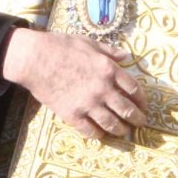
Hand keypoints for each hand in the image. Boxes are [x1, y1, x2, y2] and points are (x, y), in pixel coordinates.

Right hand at [0, 28, 145, 141]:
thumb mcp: (88, 42)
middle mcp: (102, 89)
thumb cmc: (60, 46)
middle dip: (137, 118)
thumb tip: (125, 56)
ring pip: (111, 124)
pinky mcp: (72, 115)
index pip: (134, 89)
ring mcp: (88, 104)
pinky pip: (90, 131)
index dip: (142, 99)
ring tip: (124, 132)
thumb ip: (109, 51)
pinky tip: (101, 134)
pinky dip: (98, 134)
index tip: (143, 105)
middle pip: (127, 109)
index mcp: (108, 69)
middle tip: (140, 123)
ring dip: (121, 130)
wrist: (34, 58)